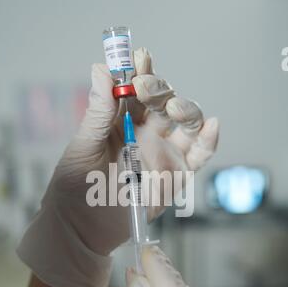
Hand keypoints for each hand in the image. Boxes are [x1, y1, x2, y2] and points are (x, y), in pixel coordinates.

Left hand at [18, 48, 218, 286]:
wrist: (84, 229)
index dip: (140, 71)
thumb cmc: (75, 187)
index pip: (135, 88)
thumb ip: (97, 112)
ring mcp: (163, 151)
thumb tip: (101, 68)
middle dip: (159, 89)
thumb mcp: (83, 147)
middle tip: (146, 88)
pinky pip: (199, 154)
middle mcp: (145, 131)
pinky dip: (209, 140)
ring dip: (186, 109)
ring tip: (174, 109)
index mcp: (120, 120)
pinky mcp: (176, 174)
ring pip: (186, 122)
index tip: (139, 57)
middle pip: (164, 100)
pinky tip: (212, 125)